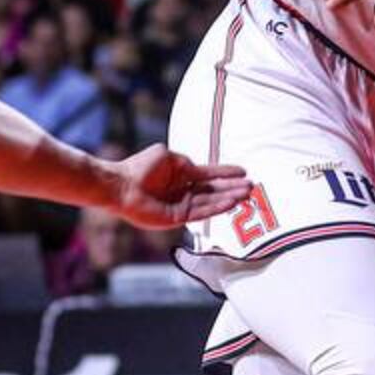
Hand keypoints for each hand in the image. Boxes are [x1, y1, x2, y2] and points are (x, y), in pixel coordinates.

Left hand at [108, 144, 253, 228]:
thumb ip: (185, 162)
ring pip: (211, 203)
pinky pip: (201, 213)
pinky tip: (230, 203)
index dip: (226, 173)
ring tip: (246, 194)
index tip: (244, 171)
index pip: (209, 175)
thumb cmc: (141, 167)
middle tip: (252, 187)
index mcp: (182, 175)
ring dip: (229, 199)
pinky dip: (216, 208)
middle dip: (232, 188)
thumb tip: (197, 168)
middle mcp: (184, 192)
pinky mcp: (177, 218)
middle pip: (214, 191)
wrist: (122, 185)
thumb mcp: (167, 156)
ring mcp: (181, 206)